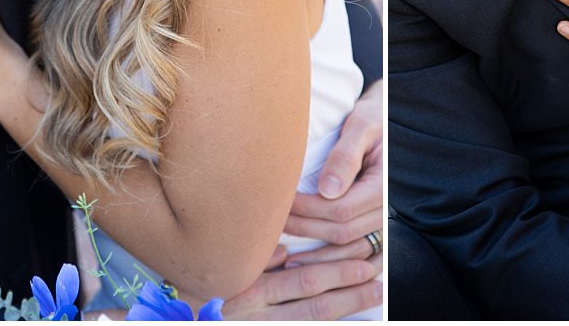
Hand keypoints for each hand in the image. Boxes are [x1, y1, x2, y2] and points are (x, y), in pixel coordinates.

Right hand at [221, 242, 381, 319]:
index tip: (363, 259)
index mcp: (251, 291)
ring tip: (375, 293)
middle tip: (376, 274)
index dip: (338, 271)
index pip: (305, 280)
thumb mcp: (226, 273)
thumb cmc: (206, 295)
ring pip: (315, 321)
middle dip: (350, 289)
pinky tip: (354, 320)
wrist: (192, 324)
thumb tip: (285, 249)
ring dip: (348, 307)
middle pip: (316, 303)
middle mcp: (259, 316)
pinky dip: (332, 325)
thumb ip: (256, 260)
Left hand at [284, 81, 381, 245]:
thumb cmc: (373, 119)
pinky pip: (354, 250)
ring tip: (281, 244)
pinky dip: (329, 257)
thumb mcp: (360, 126)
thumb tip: (327, 190)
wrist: (387, 123)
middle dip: (304, 228)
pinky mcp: (374, 224)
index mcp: (383, 184)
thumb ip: (345, 156)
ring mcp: (382, 220)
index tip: (281, 201)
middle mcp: (386, 208)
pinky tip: (304, 256)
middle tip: (272, 221)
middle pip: (341, 232)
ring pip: (347, 247)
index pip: (341, 210)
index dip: (307, 209)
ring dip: (313, 250)